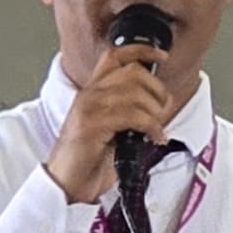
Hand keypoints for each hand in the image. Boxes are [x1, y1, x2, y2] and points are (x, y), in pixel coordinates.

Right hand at [44, 51, 179, 203]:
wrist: (68, 182)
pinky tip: (154, 138)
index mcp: (94, 90)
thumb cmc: (91, 158)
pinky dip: (151, 127)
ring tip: (156, 130)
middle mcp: (90, 94)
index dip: (141, 50)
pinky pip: (133, 115)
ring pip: (135, 93)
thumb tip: (164, 102)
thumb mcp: (116, 127)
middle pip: (133, 72)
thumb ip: (133, 110)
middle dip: (157, 91)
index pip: (115, 55)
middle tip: (162, 112)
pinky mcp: (91, 125)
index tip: (162, 56)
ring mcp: (89, 108)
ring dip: (155, 112)